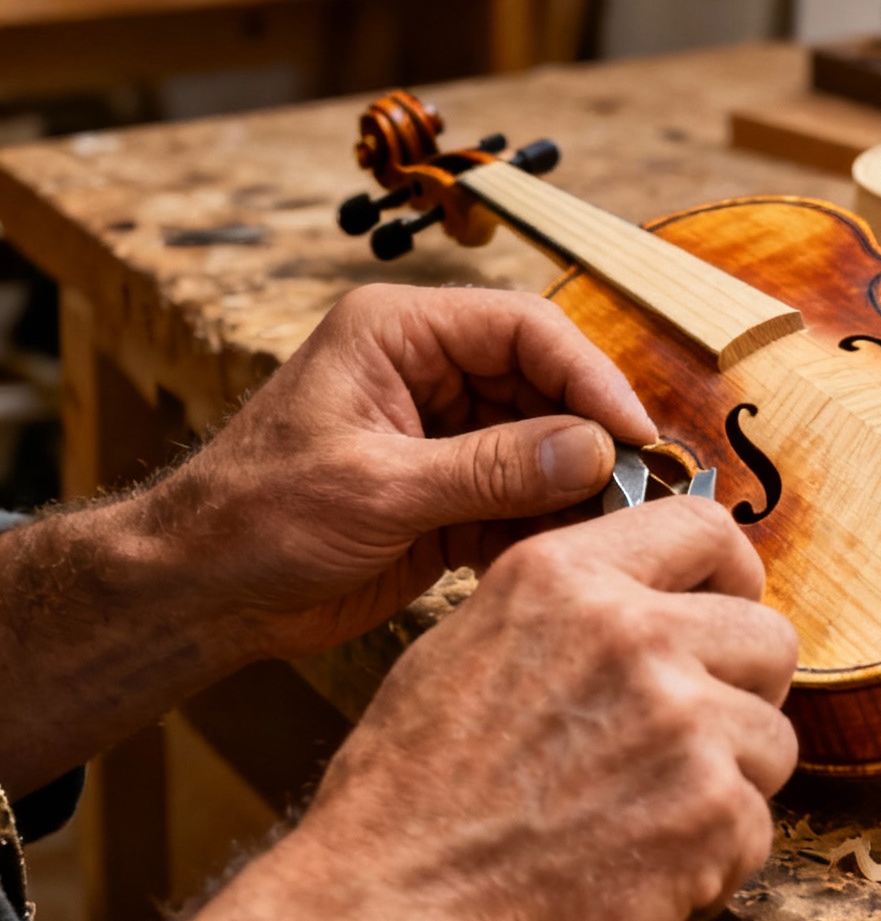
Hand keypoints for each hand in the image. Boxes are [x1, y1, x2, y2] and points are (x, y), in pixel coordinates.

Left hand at [141, 284, 653, 659]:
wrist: (198, 593)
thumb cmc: (255, 516)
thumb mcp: (377, 488)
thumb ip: (490, 469)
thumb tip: (595, 450)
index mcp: (401, 332)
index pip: (522, 328)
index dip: (587, 375)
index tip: (634, 431)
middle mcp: (427, 371)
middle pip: (543, 384)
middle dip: (591, 436)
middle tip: (643, 490)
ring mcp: (440, 435)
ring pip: (541, 445)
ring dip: (576, 489)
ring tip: (616, 533)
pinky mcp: (445, 495)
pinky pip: (520, 500)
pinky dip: (546, 529)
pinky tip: (569, 560)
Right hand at [308, 496, 799, 920]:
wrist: (398, 908)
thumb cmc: (412, 793)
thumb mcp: (467, 643)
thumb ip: (566, 607)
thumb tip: (637, 600)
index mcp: (568, 577)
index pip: (705, 529)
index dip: (730, 576)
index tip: (727, 610)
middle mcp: (635, 634)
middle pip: (767, 636)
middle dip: (743, 690)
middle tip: (695, 738)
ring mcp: (682, 722)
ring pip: (772, 739)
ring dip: (730, 782)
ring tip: (652, 817)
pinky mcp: (711, 812)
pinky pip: (755, 826)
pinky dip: (715, 860)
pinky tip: (646, 871)